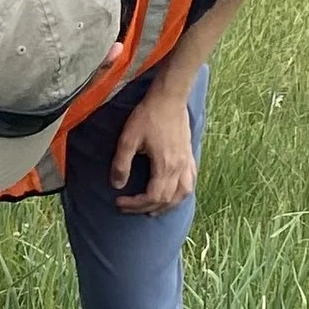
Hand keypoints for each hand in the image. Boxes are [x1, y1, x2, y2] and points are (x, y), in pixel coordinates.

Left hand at [110, 86, 197, 214]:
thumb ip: (121, 164)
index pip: (153, 197)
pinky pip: (190, 182)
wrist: (169, 98)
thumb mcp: (128, 139)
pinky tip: (173, 194)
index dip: (135, 204)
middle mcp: (180, 167)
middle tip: (127, 207)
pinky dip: (181, 194)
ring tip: (151, 210)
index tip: (119, 202)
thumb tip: (117, 185)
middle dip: (145, 207)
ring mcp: (187, 162)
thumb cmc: (148, 116)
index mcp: (165, 165)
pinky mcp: (189, 155)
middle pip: (166, 199)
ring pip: (183, 194)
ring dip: (167, 205)